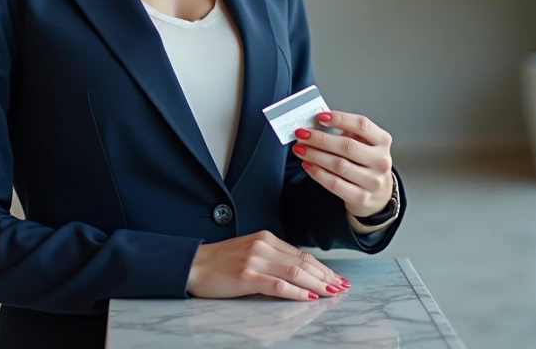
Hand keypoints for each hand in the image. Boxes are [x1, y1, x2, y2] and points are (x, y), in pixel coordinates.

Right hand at [186, 230, 350, 300]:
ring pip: (295, 272)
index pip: (301, 254)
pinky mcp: (246, 276)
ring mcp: (255, 260)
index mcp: (265, 238)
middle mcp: (263, 246)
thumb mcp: (249, 252)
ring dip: (317, 284)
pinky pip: (278, 285)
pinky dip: (297, 292)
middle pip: (302, 262)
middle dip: (326, 275)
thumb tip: (298, 273)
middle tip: (343, 286)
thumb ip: (272, 258)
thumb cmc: (220, 262)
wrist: (193, 265)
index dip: (322, 267)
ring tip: (333, 292)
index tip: (337, 277)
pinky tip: (309, 297)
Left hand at [293, 111, 394, 218]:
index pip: (362, 125)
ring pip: (339, 165)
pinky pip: (335, 184)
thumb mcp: (363, 143)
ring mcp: (373, 181)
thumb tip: (315, 124)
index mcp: (382, 141)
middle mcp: (381, 160)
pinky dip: (318, 173)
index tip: (320, 117)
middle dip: (320, 139)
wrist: (379, 193)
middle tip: (301, 134)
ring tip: (299, 149)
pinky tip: (307, 165)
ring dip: (315, 155)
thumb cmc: (365, 161)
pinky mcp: (362, 197)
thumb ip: (345, 132)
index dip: (340, 119)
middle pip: (347, 146)